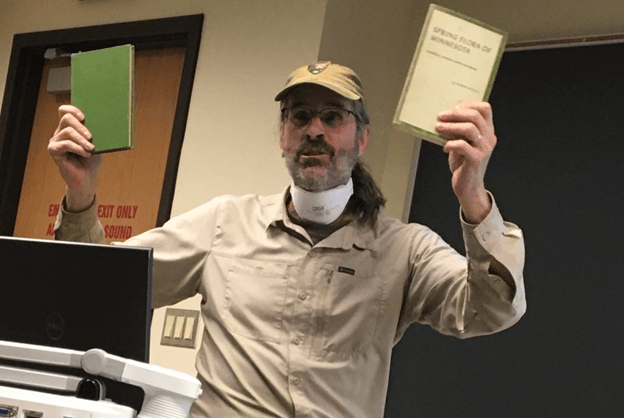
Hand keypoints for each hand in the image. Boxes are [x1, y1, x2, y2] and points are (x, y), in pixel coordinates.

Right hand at [48, 105, 101, 211]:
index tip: (84, 116)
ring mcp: (56, 141)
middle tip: (91, 136)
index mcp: (71, 128)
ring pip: (67, 131)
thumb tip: (102, 121)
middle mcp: (61, 132)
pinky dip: (77, 148)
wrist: (87, 179)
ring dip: (81, 139)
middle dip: (80, 126)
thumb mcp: (97, 144)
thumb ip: (95, 133)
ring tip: (91, 148)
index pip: (65, 111)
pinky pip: (64, 144)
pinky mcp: (54, 151)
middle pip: (66, 118)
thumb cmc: (92, 161)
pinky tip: (86, 153)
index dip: (72, 109)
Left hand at [435, 100, 494, 223]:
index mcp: (487, 130)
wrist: (468, 186)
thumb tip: (444, 116)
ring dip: (450, 126)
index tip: (453, 107)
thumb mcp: (461, 142)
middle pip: (475, 116)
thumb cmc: (462, 163)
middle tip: (440, 116)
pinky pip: (462, 145)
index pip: (485, 108)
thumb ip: (458, 130)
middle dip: (454, 114)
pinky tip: (444, 147)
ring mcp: (485, 148)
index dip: (468, 104)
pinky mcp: (477, 159)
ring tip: (438, 127)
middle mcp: (489, 137)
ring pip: (469, 128)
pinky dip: (450, 144)